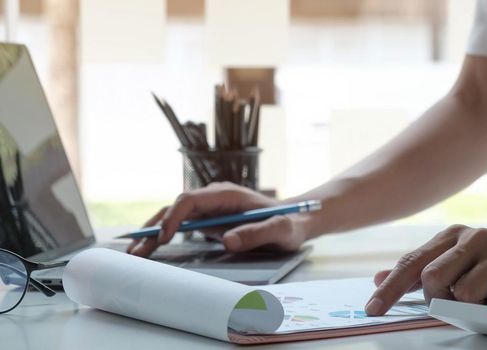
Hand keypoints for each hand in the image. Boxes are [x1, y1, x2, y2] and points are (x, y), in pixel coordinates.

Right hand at [128, 182, 309, 256]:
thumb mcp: (281, 230)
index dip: (174, 217)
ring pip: (174, 216)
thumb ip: (258, 233)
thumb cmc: (290, 223)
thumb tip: (227, 240)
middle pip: (176, 207)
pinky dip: (164, 235)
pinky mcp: (209, 219)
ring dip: (154, 232)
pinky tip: (150, 247)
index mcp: (228, 195)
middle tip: (136, 249)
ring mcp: (210, 208)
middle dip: (154, 226)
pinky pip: (182, 225)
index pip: (191, 200)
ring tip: (135, 251)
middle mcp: (215, 198)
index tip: (164, 236)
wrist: (297, 220)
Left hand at [364, 225, 486, 314]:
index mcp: (454, 235)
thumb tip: (379, 278)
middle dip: (441, 301)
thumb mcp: (461, 263)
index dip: (390, 289)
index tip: (373, 310)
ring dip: (477, 307)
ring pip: (466, 295)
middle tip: (462, 304)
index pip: (413, 263)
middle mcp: (475, 236)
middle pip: (433, 279)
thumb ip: (423, 270)